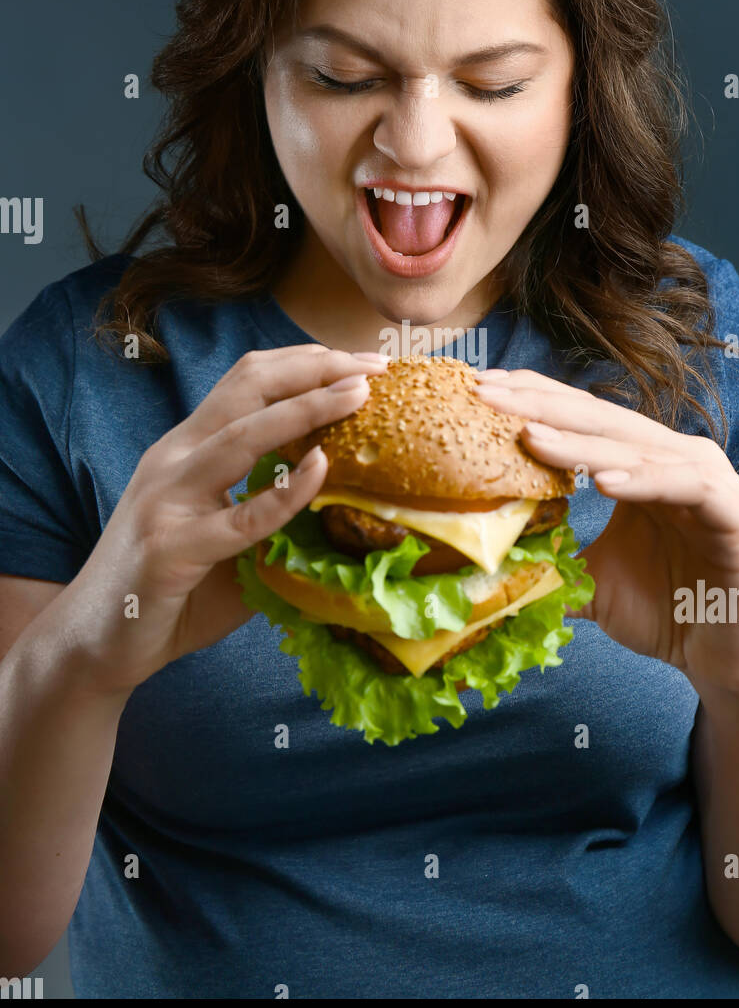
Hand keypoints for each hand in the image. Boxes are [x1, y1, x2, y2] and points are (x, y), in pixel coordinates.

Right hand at [66, 345, 388, 693]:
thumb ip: (276, 515)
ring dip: (306, 407)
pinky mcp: (170, 549)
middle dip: (315, 368)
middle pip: (248, 386)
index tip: (361, 362)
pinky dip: (284, 491)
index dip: (307, 362)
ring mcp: (168, 499)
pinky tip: (320, 468)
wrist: (96, 645)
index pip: (249, 380)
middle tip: (373, 367)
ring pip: (242, 435)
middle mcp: (176, 458)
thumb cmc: (172, 593)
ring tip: (359, 393)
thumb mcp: (229, 540)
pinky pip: (238, 517)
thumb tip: (351, 509)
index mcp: (189, 447)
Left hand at [474, 368, 738, 692]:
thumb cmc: (668, 612)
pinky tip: (605, 482)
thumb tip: (481, 570)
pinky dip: (646, 482)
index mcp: (641, 464)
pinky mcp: (736, 515)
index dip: (531, 397)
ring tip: (530, 436)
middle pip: (600, 420)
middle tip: (486, 393)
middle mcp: (675, 460)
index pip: (579, 417)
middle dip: (540, 405)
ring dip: (581, 443)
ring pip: (637, 450)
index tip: (477, 387)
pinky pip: (688, 487)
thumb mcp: (590, 582)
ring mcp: (709, 483)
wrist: (729, 660)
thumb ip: (546, 565)